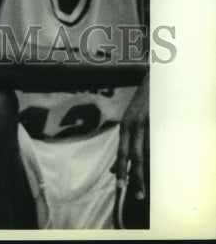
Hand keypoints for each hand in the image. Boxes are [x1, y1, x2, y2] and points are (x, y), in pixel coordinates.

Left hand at [112, 73, 148, 201]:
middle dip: (134, 175)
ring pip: (148, 151)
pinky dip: (160, 156)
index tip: (119, 185)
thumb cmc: (141, 106)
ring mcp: (148, 123)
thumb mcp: (129, 123)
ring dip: (149, 170)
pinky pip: (159, 142)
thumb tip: (112, 169)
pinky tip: (162, 168)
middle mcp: (134, 124)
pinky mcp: (159, 121)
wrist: (152, 80)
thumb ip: (123, 145)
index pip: (122, 151)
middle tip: (136, 194)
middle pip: (134, 154)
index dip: (121, 168)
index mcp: (125, 126)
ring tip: (150, 186)